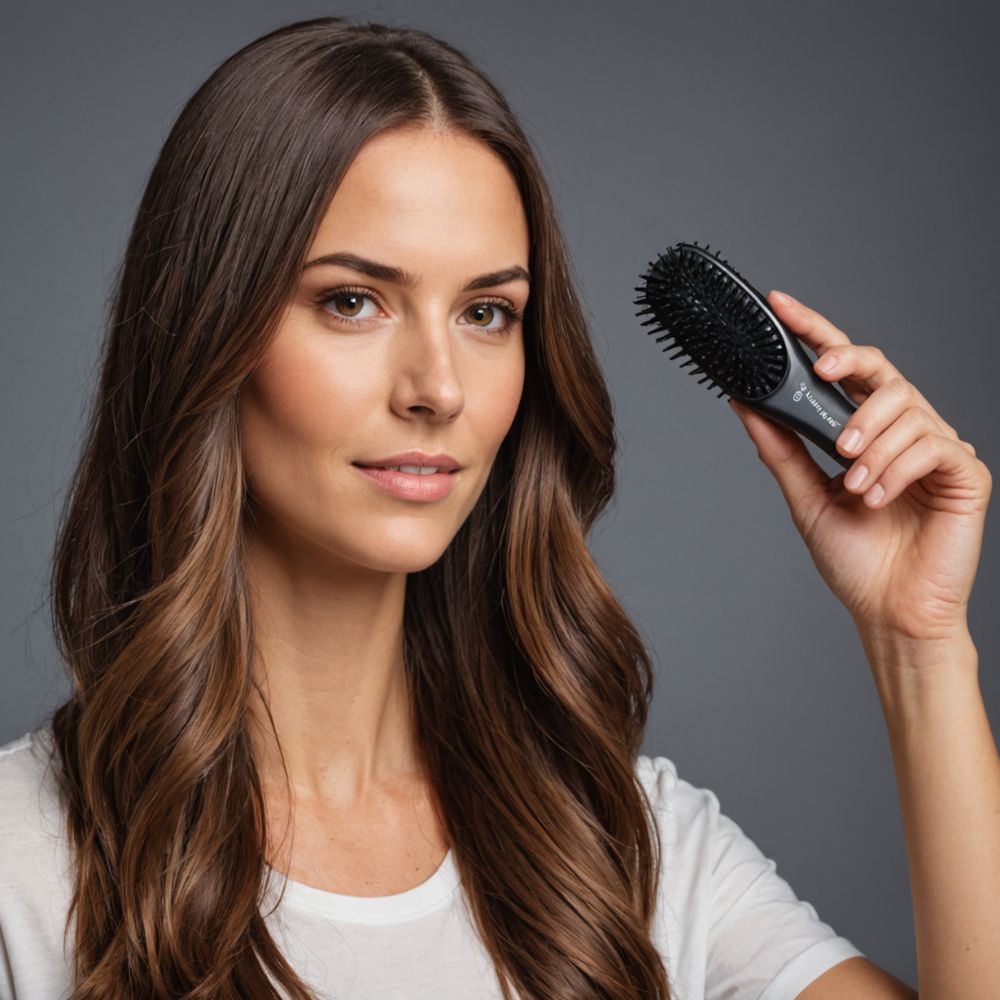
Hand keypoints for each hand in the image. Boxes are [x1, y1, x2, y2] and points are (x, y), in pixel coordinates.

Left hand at [728, 290, 991, 645]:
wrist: (889, 612)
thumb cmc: (854, 560)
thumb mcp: (806, 497)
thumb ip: (780, 449)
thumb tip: (744, 404)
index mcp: (865, 432)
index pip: (844, 369)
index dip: (816, 332)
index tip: (779, 304)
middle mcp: (903, 431)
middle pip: (882, 368)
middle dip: (849, 366)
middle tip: (824, 377)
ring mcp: (937, 449)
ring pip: (905, 406)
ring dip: (869, 441)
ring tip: (852, 484)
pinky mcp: (965, 473)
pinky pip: (931, 445)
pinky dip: (896, 468)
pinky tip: (877, 497)